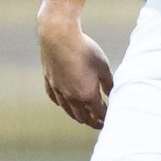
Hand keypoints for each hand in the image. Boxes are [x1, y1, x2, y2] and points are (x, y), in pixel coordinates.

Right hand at [37, 4, 114, 128]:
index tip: (109, 120)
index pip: (98, 114)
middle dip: (92, 121)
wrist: (59, 36)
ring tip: (83, 118)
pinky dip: (62, 104)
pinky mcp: (49, 82)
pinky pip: (55, 99)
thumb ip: (108, 83)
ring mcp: (58, 90)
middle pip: (83, 116)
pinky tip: (64, 104)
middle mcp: (71, 97)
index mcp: (88, 95)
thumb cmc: (84, 50)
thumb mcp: (103, 66)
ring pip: (68, 110)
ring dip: (78, 116)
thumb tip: (112, 94)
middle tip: (99, 123)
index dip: (104, 118)